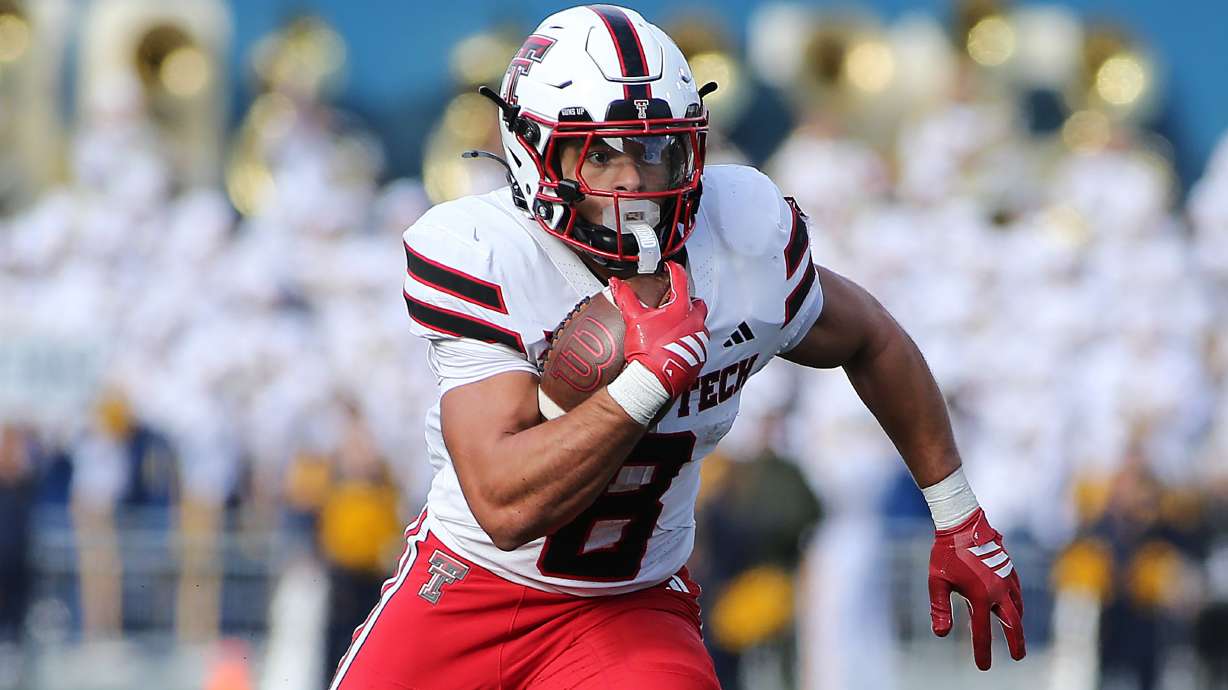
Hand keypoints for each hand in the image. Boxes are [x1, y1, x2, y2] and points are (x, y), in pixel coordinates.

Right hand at [608, 261, 708, 397]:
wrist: (654, 381)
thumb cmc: (647, 351)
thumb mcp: (634, 319)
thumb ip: (626, 298)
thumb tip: (616, 284)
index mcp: (681, 309)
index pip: (681, 280)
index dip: (674, 270)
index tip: (671, 267)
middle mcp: (696, 322)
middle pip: (696, 303)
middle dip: (686, 301)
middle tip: (672, 305)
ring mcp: (700, 340)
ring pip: (699, 324)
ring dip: (688, 323)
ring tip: (671, 328)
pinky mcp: (700, 356)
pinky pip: (698, 343)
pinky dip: (689, 341)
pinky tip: (674, 345)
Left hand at [928, 508, 1025, 669]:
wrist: (962, 523)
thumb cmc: (945, 553)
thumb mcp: (937, 582)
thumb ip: (940, 609)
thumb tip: (941, 634)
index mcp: (980, 597)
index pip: (982, 632)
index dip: (983, 652)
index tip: (984, 667)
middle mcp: (998, 590)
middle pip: (1013, 624)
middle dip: (1016, 642)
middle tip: (1018, 657)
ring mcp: (1006, 578)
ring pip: (1018, 606)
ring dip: (1018, 622)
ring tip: (1016, 632)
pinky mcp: (1008, 567)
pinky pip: (1017, 590)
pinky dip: (1017, 602)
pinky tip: (1014, 605)